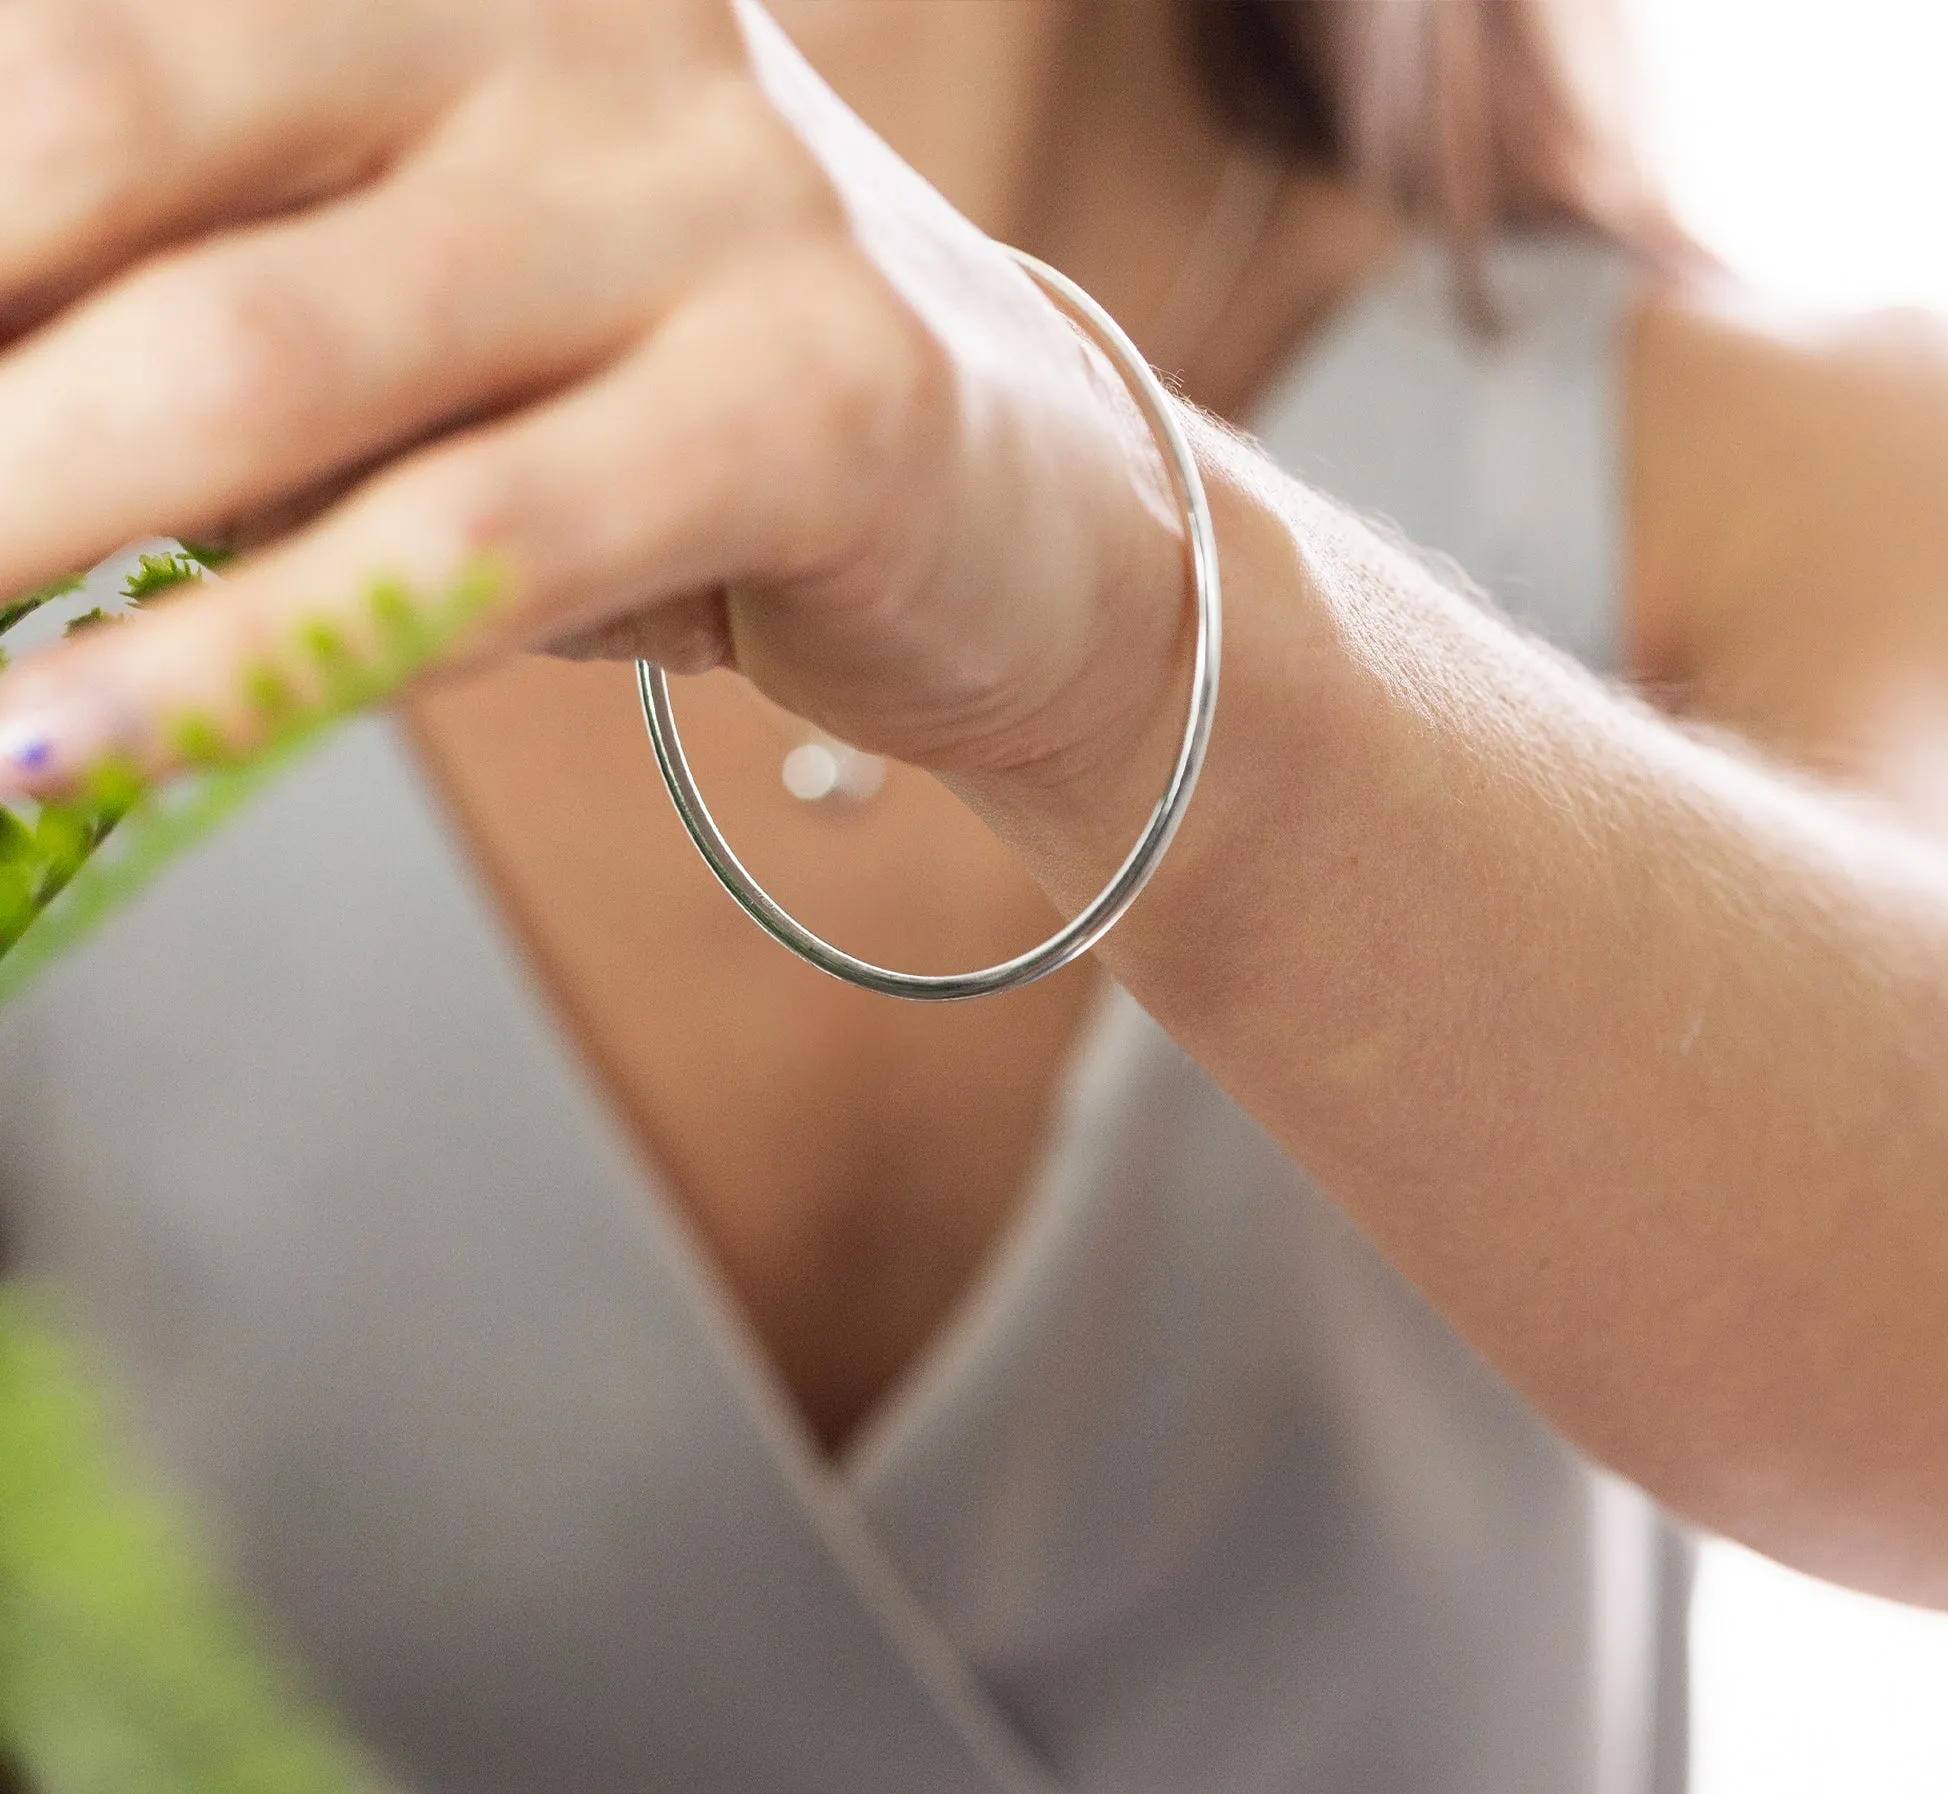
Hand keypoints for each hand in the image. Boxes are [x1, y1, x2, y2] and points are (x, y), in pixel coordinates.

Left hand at [0, 0, 1186, 795]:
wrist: (1028, 508)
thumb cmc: (679, 430)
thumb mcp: (425, 358)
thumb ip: (212, 361)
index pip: (74, 40)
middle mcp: (560, 22)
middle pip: (108, 121)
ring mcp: (707, 192)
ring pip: (276, 350)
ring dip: (22, 512)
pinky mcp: (818, 392)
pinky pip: (477, 539)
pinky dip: (254, 660)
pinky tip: (78, 748)